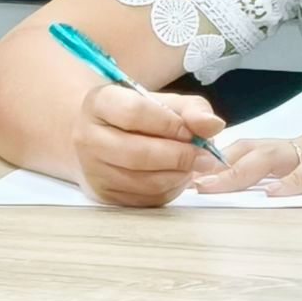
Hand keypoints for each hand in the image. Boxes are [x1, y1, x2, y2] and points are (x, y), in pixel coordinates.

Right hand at [71, 81, 226, 206]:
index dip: (170, 124)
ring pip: (143, 181)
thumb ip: (192, 109)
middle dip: (180, 157)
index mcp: (99, 103)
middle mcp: (88, 137)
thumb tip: (213, 125)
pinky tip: (176, 177)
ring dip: (178, 176)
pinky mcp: (104, 195)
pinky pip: (144, 199)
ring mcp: (93, 170)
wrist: (102, 138)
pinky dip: (169, 189)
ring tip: (193, 166)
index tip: (192, 131)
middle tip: (206, 157)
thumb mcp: (164, 102)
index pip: (135, 113)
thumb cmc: (138, 117)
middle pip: (138, 153)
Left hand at [195, 54, 301, 196]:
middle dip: (214, 169)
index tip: (182, 169)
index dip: (213, 157)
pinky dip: (291, 182)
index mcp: (288, 146)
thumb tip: (254, 182)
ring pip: (269, 158)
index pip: (242, 147)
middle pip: (247, 154)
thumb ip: (291, 168)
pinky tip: (273, 195)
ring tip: (212, 187)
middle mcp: (296, 146)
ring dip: (237, 173)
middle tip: (186, 183)